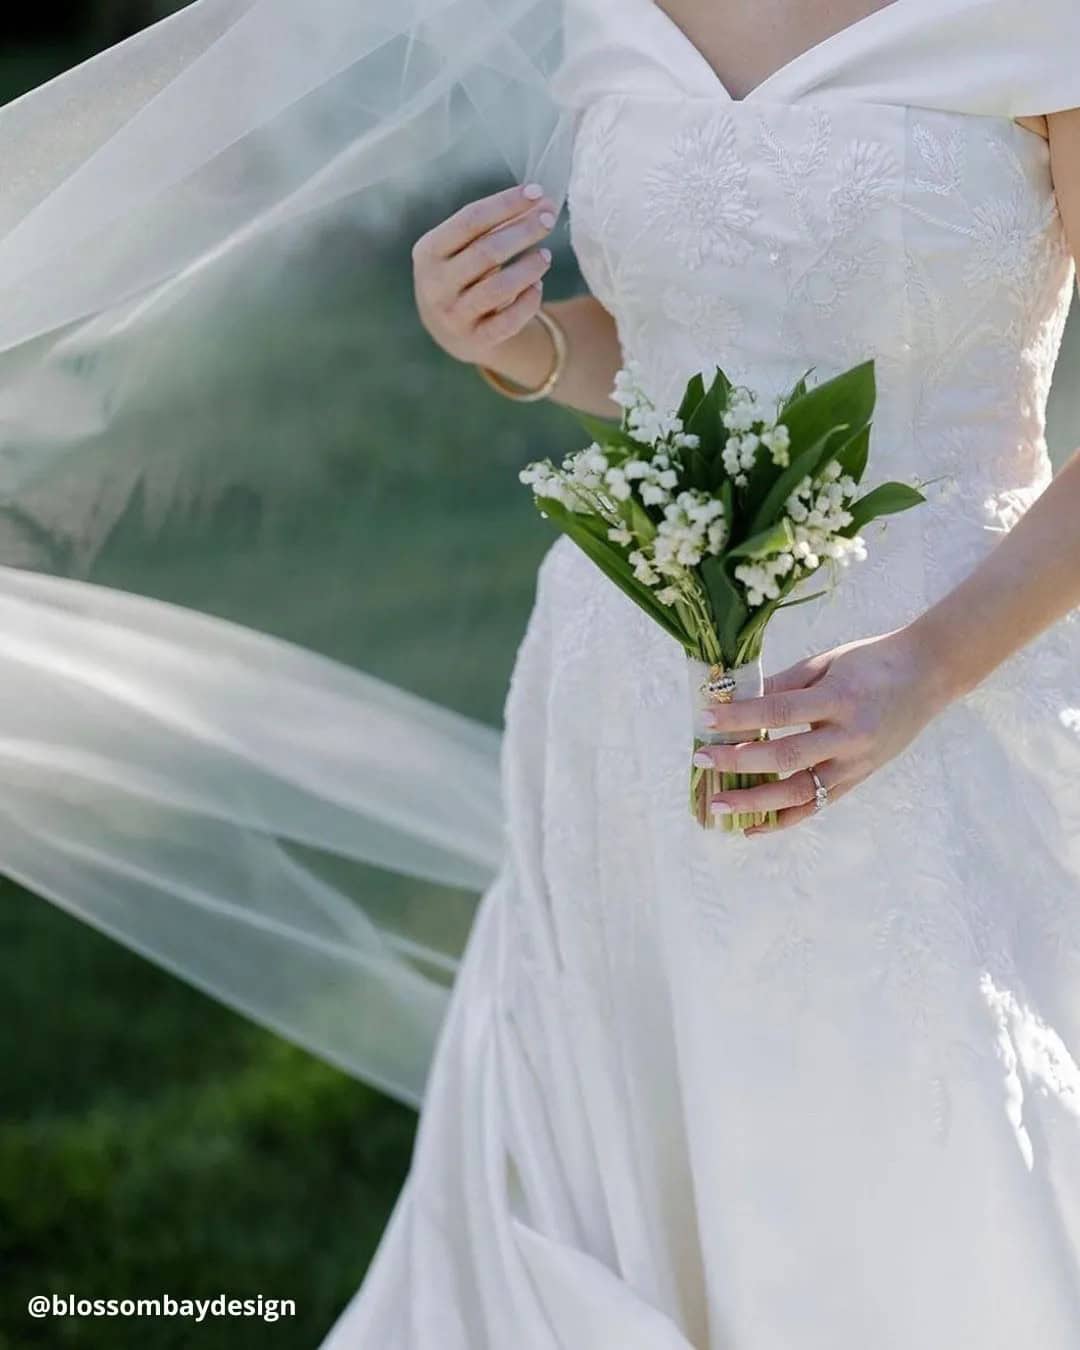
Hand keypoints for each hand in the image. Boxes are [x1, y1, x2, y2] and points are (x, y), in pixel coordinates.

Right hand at [411, 182, 557, 365]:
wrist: (451, 329)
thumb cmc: (464, 273)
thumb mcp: (464, 248)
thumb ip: (496, 225)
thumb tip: (543, 202)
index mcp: (429, 251)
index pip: (470, 220)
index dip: (505, 204)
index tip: (537, 192)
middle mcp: (435, 285)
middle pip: (486, 252)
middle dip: (523, 231)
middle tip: (549, 218)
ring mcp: (453, 315)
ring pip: (499, 288)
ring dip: (528, 268)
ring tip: (546, 256)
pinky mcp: (474, 340)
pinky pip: (508, 322)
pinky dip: (528, 302)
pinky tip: (537, 286)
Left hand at [694, 626, 953, 834]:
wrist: (928, 675)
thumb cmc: (872, 661)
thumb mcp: (827, 662)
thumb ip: (783, 684)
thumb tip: (735, 699)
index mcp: (840, 699)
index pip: (780, 713)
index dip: (741, 717)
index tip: (706, 718)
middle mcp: (850, 737)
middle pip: (786, 757)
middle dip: (738, 761)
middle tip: (701, 759)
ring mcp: (856, 764)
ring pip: (800, 792)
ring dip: (755, 801)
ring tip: (718, 804)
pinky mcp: (859, 779)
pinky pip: (817, 805)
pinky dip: (783, 819)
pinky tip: (751, 826)